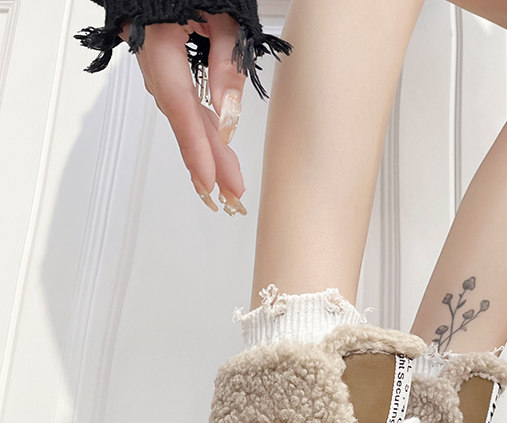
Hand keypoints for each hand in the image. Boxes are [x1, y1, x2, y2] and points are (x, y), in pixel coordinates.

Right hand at [120, 14, 247, 214]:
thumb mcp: (223, 13)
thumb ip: (228, 61)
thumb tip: (228, 113)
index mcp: (161, 43)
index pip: (182, 107)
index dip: (196, 149)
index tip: (210, 182)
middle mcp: (153, 60)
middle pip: (185, 121)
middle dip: (209, 163)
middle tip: (232, 198)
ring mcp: (156, 64)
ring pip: (185, 116)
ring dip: (207, 151)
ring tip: (228, 183)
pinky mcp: (164, 64)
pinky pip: (183, 103)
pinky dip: (200, 129)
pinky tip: (216, 150)